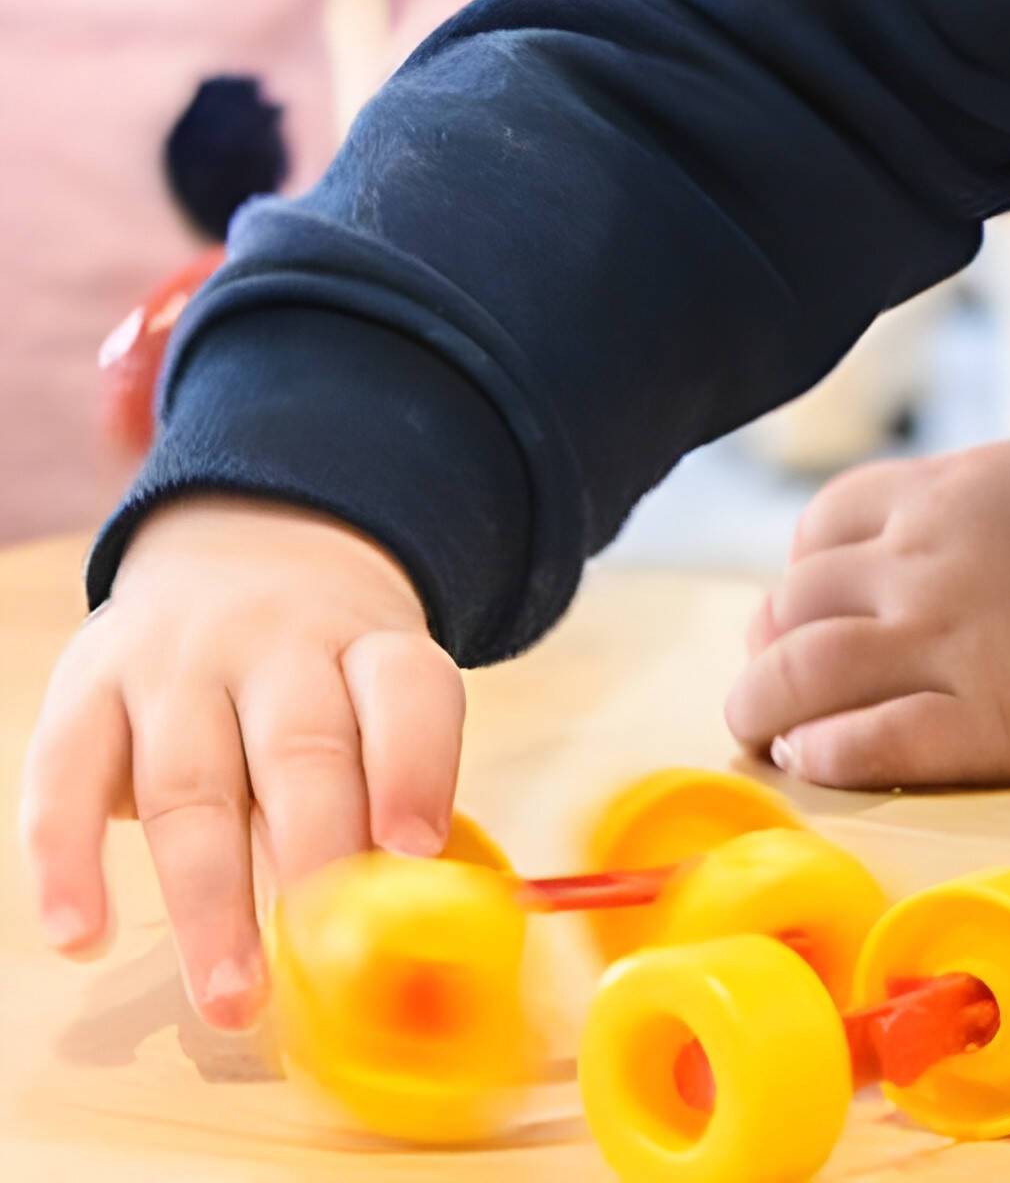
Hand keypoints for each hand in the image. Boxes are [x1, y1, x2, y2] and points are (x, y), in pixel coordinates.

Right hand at [18, 499, 459, 1028]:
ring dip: (209, 898)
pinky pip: (66, 775)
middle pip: (303, 749)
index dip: (415, 769)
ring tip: (230, 995)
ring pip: (191, 782)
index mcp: (369, 639)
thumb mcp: (373, 692)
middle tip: (330, 961)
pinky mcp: (87, 683)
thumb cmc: (322, 670)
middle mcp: (277, 641)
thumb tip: (402, 920)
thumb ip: (382, 789)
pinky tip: (82, 937)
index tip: (416, 851)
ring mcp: (176, 661)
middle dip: (316, 859)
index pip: (406, 690)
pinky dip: (68, 861)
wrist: (242, 542)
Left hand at [726, 430, 1009, 790]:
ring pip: (796, 678)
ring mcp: (941, 645)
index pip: (821, 524)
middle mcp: (920, 563)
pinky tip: (818, 762)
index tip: (814, 605)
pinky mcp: (976, 727)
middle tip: (775, 681)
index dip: (802, 569)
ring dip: (763, 710)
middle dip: (769, 646)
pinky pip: (859, 745)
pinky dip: (821, 757)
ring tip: (769, 735)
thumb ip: (986, 494)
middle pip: (789, 605)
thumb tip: (958, 517)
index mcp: (944, 491)